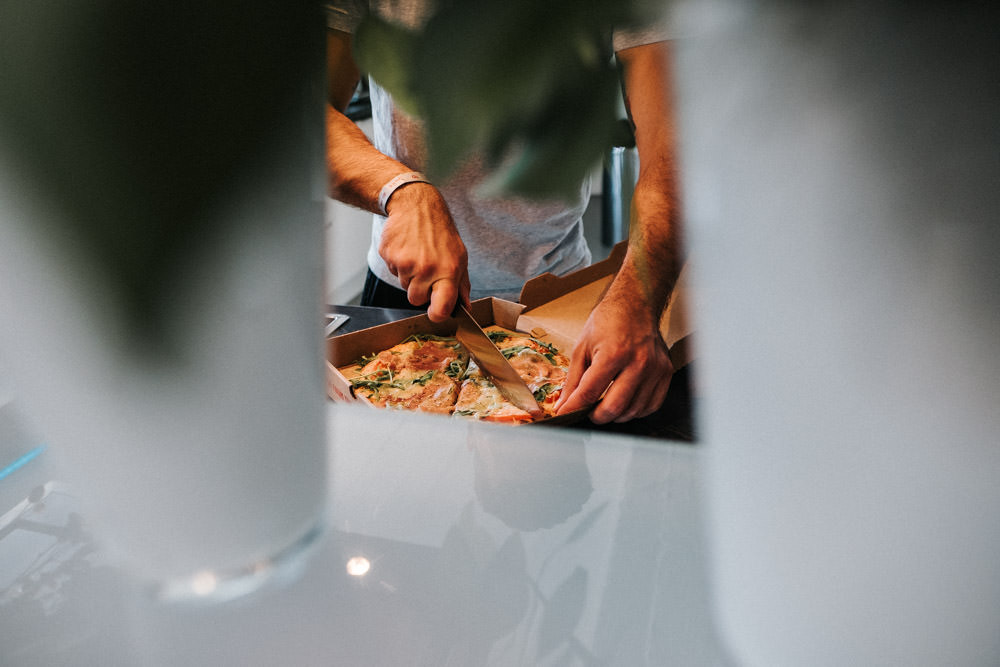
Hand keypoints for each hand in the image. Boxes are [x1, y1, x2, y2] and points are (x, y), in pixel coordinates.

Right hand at [379, 183, 469, 320]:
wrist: (417, 205)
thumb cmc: (440, 232)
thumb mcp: (459, 256)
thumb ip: (461, 285)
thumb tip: (465, 307)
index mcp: (448, 271)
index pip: (441, 306)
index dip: (437, 314)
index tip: (436, 313)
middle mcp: (427, 268)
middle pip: (416, 300)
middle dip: (419, 289)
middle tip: (425, 269)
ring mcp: (406, 262)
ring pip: (403, 286)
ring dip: (409, 275)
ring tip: (417, 254)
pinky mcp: (390, 255)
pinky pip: (392, 271)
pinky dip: (398, 263)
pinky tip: (406, 248)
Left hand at [555, 290, 673, 423]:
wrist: (635, 304)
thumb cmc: (608, 322)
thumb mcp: (582, 347)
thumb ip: (573, 380)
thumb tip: (564, 405)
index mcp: (613, 353)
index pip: (590, 392)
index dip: (574, 408)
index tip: (565, 414)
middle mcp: (638, 363)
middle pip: (614, 408)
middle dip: (595, 416)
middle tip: (587, 411)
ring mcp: (655, 369)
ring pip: (633, 410)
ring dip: (615, 415)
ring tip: (604, 405)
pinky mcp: (665, 372)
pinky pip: (651, 405)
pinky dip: (635, 410)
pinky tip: (625, 402)